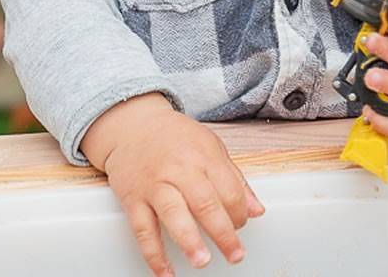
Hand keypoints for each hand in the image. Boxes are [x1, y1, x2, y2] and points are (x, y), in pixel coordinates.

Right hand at [82, 94, 264, 275]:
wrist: (132, 125)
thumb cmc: (174, 137)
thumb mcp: (210, 147)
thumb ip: (234, 178)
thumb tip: (256, 210)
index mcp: (202, 155)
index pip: (228, 188)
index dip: (239, 211)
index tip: (241, 224)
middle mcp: (178, 169)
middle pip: (204, 203)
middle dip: (222, 232)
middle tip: (235, 254)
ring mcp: (154, 184)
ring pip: (173, 214)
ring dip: (189, 241)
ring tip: (202, 260)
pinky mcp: (133, 198)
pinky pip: (142, 230)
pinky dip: (153, 254)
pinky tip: (165, 272)